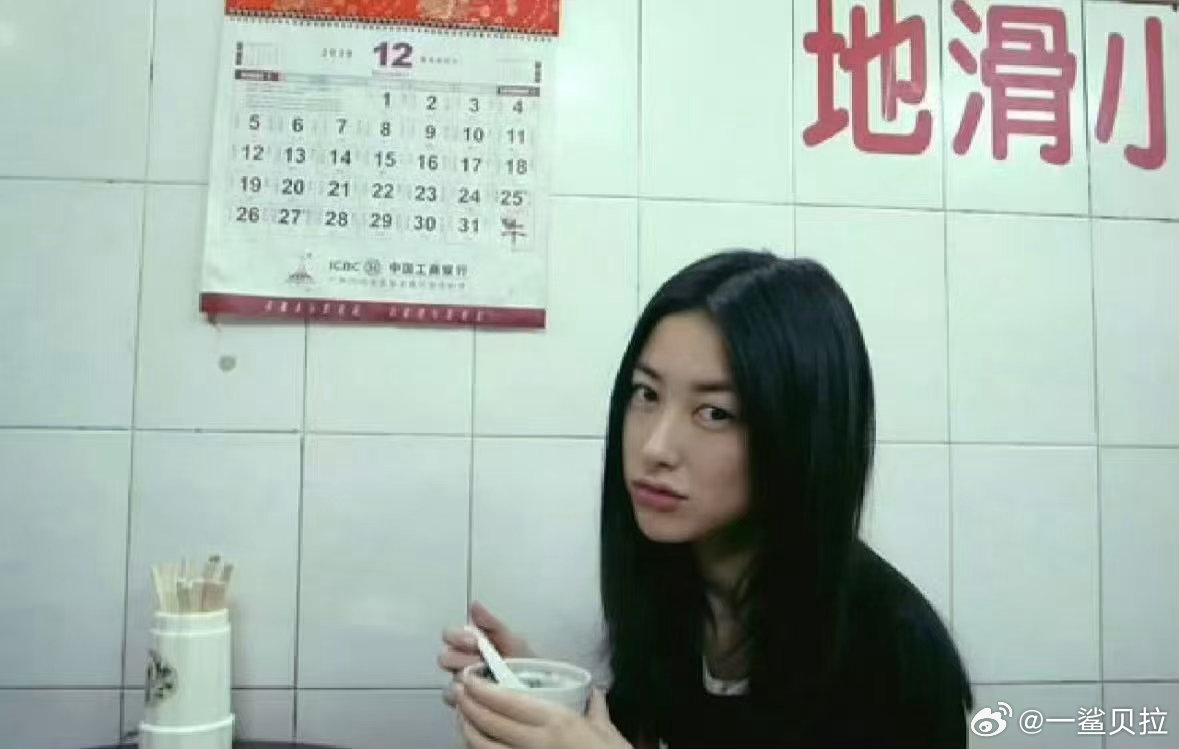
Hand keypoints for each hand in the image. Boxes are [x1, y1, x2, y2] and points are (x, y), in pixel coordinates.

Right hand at [439, 601, 534, 706]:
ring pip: (450, 682)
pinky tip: (482, 698)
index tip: (474, 642)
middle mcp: (462, 664)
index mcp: (471, 644)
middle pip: (445, 658)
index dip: (457, 637)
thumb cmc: (526, 664)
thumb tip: (475, 605)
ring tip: (486, 684)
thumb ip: (492, 624)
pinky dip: (467, 701)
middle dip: (461, 660)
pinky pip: (457, 704)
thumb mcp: (513, 642)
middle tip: (480, 664)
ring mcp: (464, 686)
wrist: (542, 691)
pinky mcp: (467, 706)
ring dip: (466, 682)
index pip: (449, 635)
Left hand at [455, 674, 631, 748]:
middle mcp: (537, 743)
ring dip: (467, 730)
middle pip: (489, 723)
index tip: (470, 679)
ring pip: (484, 747)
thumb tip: (594, 693)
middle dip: (467, 705)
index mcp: (557, 722)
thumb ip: (596, 710)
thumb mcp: (608, 732)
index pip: (508, 702)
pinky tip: (475, 743)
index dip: (482, 690)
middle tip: (458, 691)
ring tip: (461, 715)